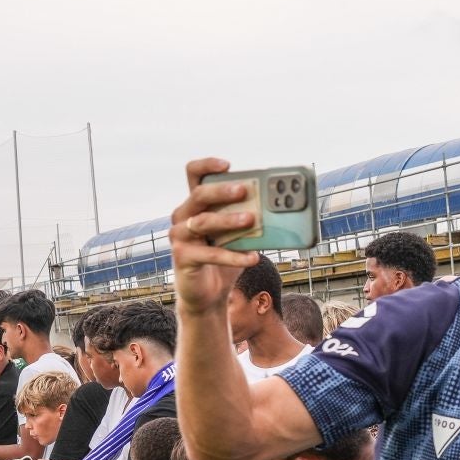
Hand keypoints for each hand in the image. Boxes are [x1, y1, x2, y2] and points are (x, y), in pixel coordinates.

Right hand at [170, 158, 262, 313]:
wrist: (208, 294)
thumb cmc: (224, 258)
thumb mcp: (238, 236)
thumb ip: (249, 220)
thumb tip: (279, 209)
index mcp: (195, 204)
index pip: (193, 175)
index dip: (207, 165)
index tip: (228, 165)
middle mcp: (183, 216)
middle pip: (199, 195)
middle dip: (222, 191)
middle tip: (245, 190)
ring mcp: (180, 237)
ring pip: (202, 221)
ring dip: (228, 220)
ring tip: (251, 220)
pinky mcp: (183, 258)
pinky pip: (210, 254)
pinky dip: (233, 255)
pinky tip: (253, 257)